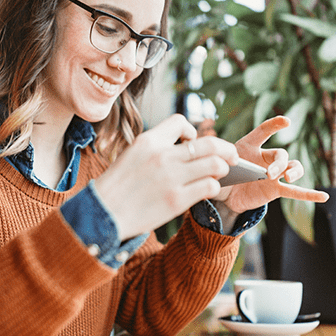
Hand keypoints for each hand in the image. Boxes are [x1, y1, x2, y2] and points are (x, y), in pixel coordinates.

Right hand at [94, 114, 238, 239]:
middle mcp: (162, 156)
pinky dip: (214, 186)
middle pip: (209, 143)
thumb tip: (188, 146)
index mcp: (148, 141)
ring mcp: (171, 178)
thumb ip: (158, 148)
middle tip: (232, 156)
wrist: (103, 214)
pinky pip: (209, 186)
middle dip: (226, 149)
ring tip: (221, 173)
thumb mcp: (131, 155)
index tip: (193, 142)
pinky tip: (209, 188)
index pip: (181, 122)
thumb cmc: (117, 186)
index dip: (192, 131)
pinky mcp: (176, 200)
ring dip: (223, 168)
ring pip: (215, 164)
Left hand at [214, 116, 328, 214]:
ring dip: (293, 172)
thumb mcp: (217, 165)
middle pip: (281, 155)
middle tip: (269, 174)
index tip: (286, 122)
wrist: (224, 193)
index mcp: (250, 146)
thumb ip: (221, 163)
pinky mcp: (275, 190)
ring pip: (292, 168)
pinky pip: (295, 192)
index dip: (274, 125)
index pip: (263, 132)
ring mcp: (273, 174)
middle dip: (279, 163)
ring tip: (287, 178)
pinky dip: (309, 194)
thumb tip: (221, 167)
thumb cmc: (222, 172)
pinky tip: (324, 197)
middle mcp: (265, 158)